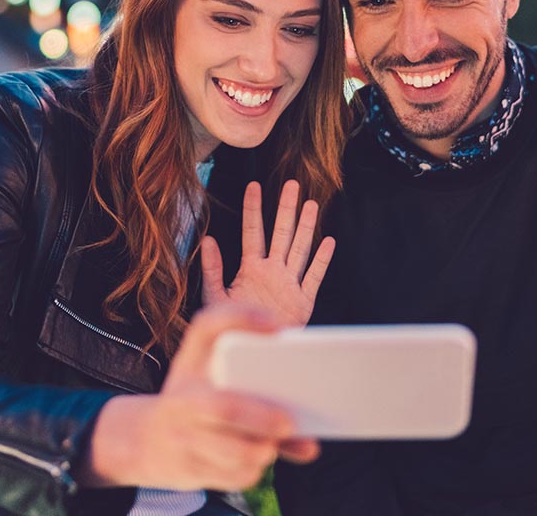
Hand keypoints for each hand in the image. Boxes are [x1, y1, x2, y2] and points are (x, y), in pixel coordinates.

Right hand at [79, 305, 318, 490]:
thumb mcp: (217, 385)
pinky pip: (231, 475)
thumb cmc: (202, 405)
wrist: (148, 440)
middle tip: (289, 422)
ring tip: (272, 445)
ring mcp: (181, 433)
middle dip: (260, 417)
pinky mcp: (186, 467)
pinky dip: (251, 471)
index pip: (207, 326)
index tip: (278, 328)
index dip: (242, 319)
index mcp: (192, 360)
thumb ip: (264, 394)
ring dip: (261, 450)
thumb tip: (311, 439)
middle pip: (224, 407)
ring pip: (231, 449)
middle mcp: (183, 393)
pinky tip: (254, 462)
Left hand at [200, 180, 335, 326]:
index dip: (253, 209)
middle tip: (291, 184)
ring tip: (310, 204)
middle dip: (286, 209)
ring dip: (306, 227)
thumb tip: (207, 240)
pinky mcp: (302, 301)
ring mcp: (289, 283)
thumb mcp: (216, 296)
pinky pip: (313, 277)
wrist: (250, 351)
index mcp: (251, 268)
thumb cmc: (232, 325)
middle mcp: (272, 271)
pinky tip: (328, 242)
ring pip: (299, 249)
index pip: (252, 232)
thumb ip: (213, 269)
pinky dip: (321, 260)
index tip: (253, 185)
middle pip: (281, 233)